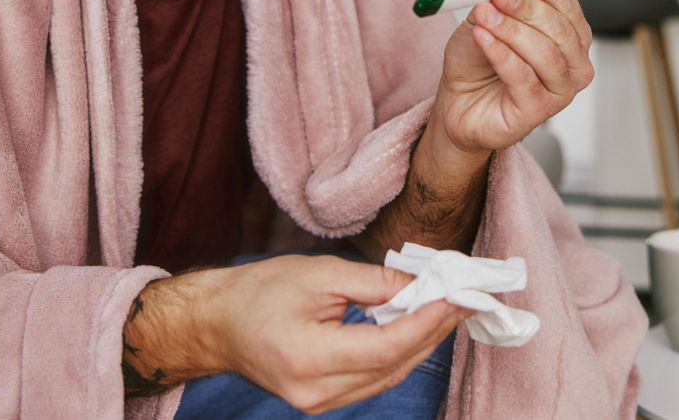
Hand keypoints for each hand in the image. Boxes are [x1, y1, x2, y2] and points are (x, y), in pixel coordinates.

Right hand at [209, 255, 467, 413]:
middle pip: (394, 366)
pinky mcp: (323, 401)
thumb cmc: (257, 292)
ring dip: (421, 344)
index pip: (387, 346)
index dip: (428, 322)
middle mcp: (316, 392)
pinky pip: (374, 381)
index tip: (456, 296)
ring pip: (389, 377)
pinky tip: (413, 328)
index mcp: (309, 357)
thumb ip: (373, 282)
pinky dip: (398, 354)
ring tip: (444, 310)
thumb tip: (422, 286)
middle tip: (463, 299)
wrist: (215, 324)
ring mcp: (319, 403)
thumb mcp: (317, 274)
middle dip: (433, 331)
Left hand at [432, 0, 594, 158]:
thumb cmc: (478, 63)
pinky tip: (482, 38)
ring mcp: (560, 90)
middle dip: (528, 7)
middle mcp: (573, 63)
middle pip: (560, 29)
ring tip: (484, 15)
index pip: (567, 5)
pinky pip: (523, 78)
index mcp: (569, 35)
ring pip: (545, 53)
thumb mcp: (484, 19)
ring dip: (512, 30)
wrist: (458, 103)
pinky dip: (501, 53)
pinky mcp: (538, 111)